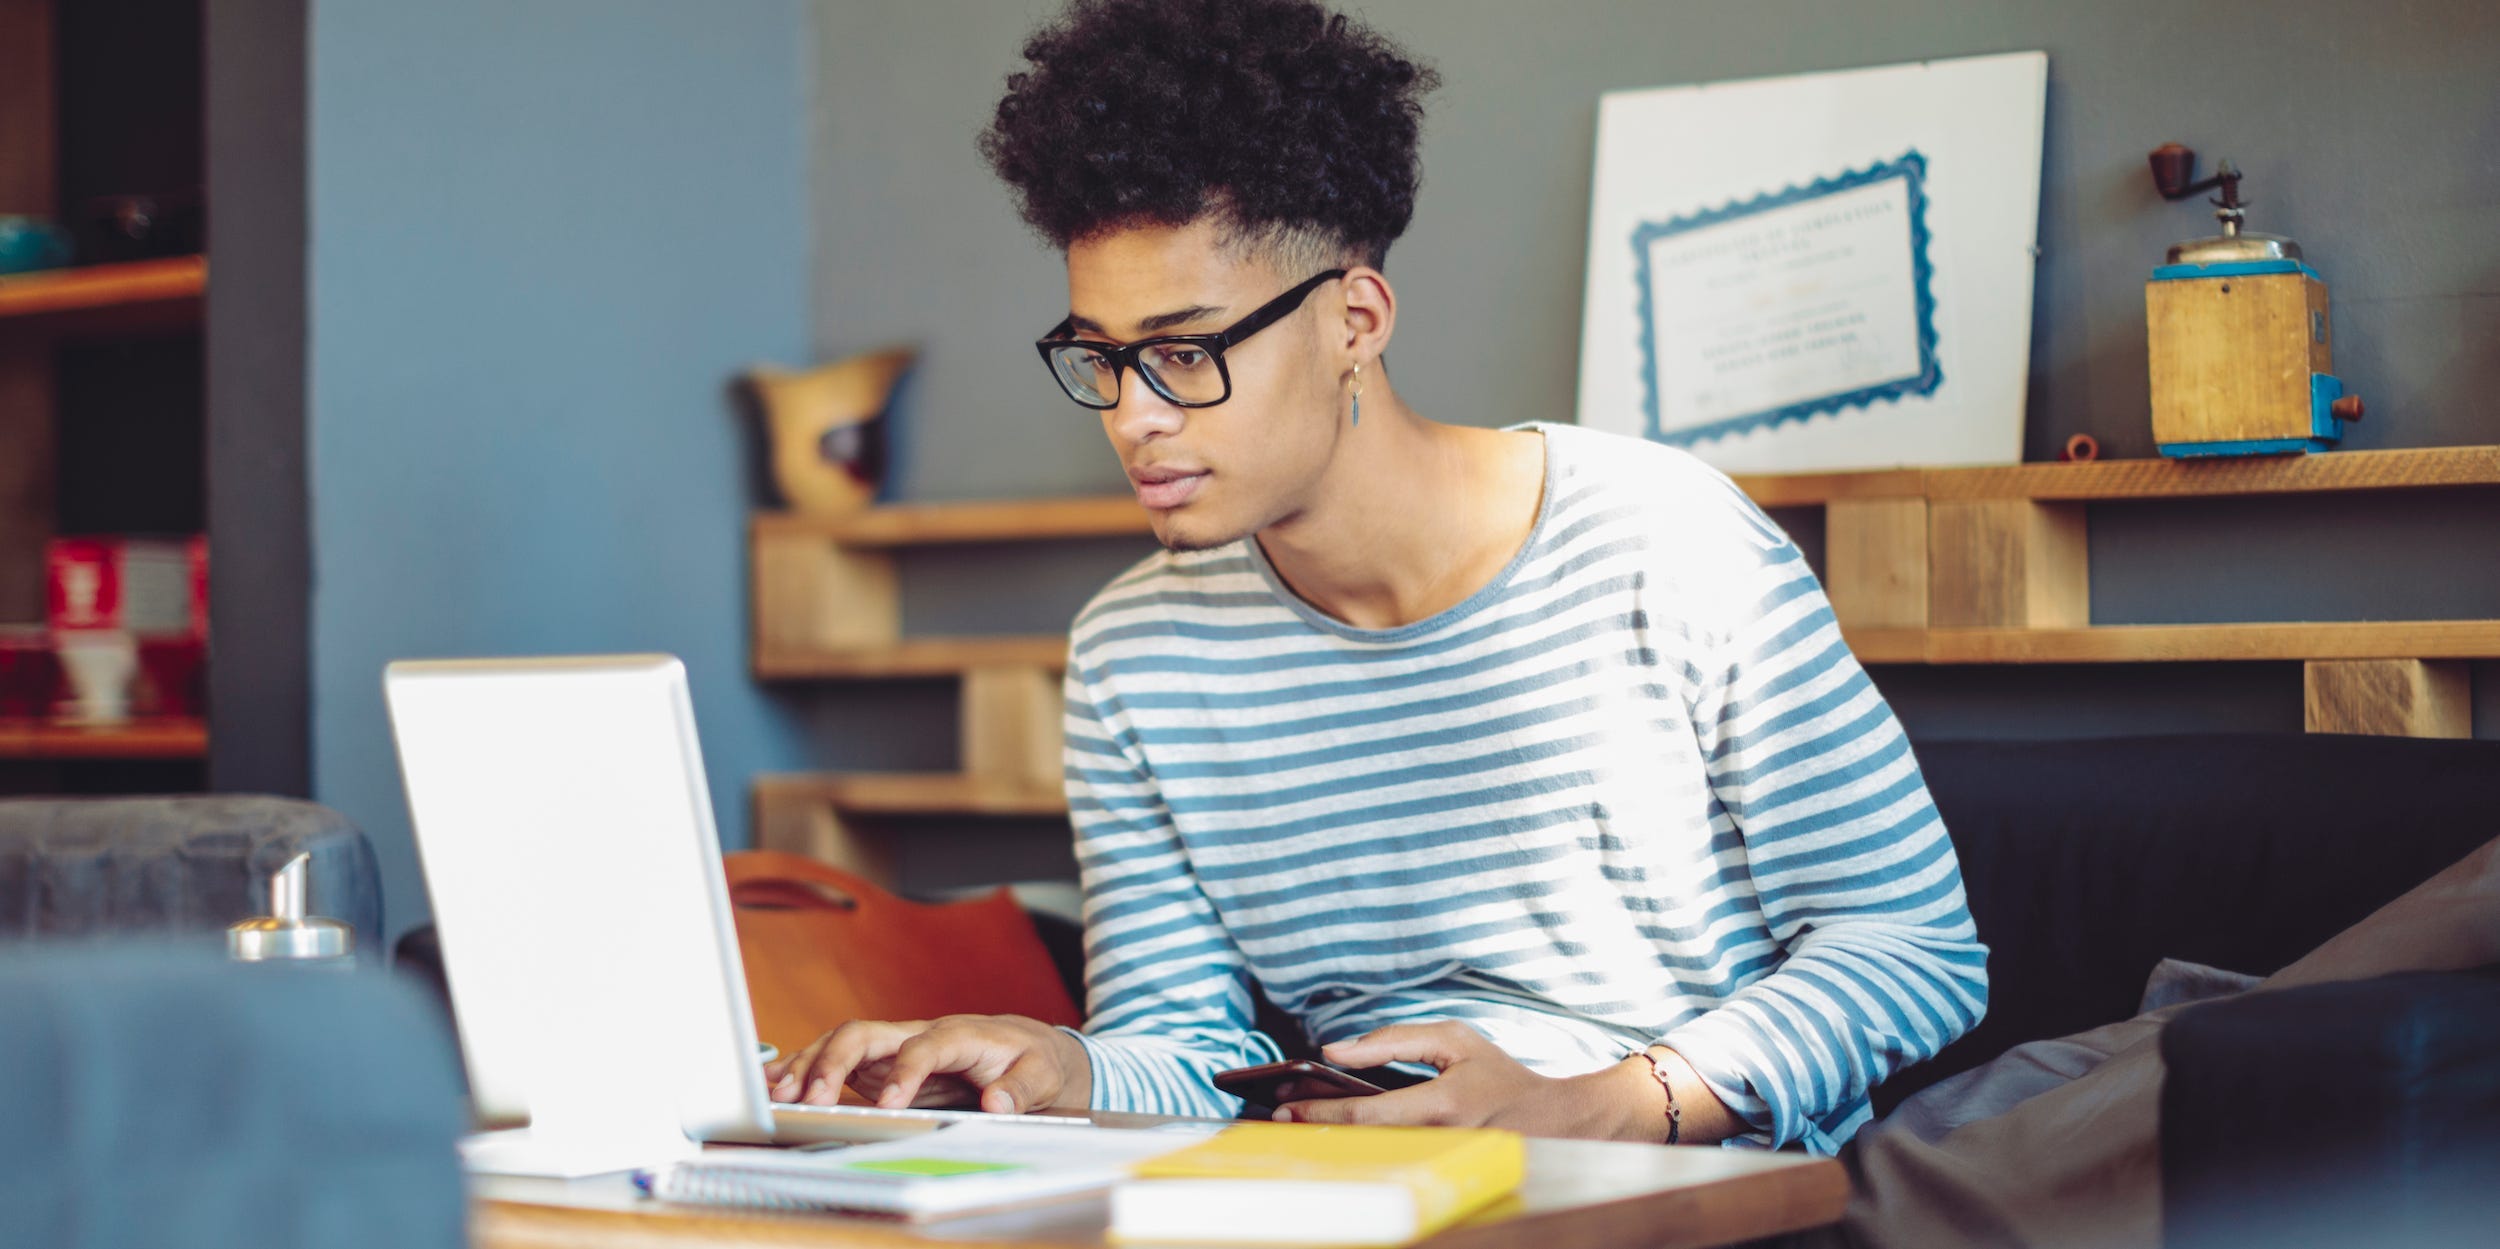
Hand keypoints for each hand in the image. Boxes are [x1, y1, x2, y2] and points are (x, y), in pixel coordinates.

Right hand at [764, 1014, 1093, 1114]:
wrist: (1027, 1048)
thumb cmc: (1032, 1059)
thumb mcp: (1043, 1075)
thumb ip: (1020, 1088)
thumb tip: (996, 1102)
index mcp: (959, 1034)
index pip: (924, 1046)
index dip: (905, 1073)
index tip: (890, 1105)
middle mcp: (919, 1034)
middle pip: (866, 1034)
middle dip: (834, 1062)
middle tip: (813, 1099)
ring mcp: (895, 1047)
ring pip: (843, 1044)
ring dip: (809, 1065)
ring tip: (780, 1094)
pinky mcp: (882, 1065)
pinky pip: (838, 1061)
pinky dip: (806, 1070)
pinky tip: (777, 1086)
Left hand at [1277, 1022, 1733, 1142]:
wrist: (1554, 1124)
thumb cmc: (1500, 1077)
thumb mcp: (1455, 1040)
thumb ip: (1395, 1041)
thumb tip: (1336, 1052)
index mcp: (1445, 1104)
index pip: (1370, 1114)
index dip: (1322, 1113)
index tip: (1285, 1106)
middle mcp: (1441, 1139)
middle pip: (1361, 1143)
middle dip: (1315, 1130)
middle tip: (1276, 1117)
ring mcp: (1439, 1161)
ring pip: (1373, 1154)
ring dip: (1330, 1140)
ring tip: (1295, 1122)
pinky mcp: (1439, 1172)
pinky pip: (1389, 1160)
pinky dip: (1357, 1148)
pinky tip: (1333, 1136)